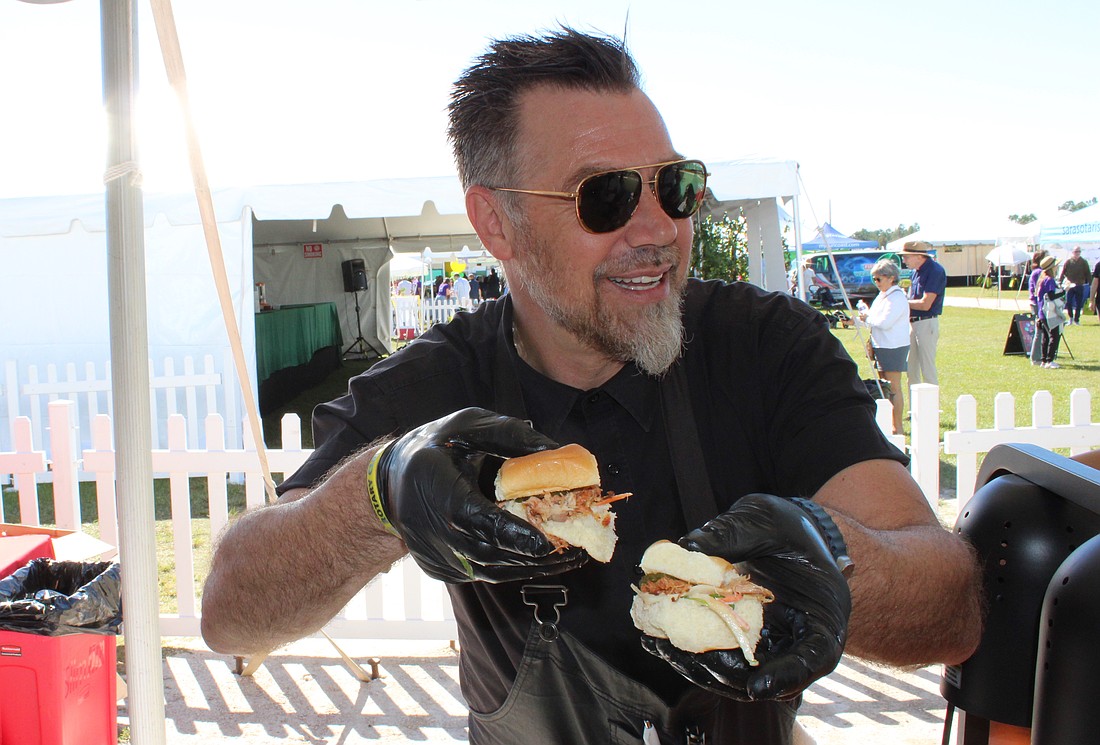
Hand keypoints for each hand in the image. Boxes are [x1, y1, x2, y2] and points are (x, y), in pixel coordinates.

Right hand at [373, 407, 586, 582]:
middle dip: (535, 555)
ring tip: (572, 557)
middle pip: (488, 552)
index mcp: (435, 487)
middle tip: (578, 549)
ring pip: (489, 570)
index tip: (547, 541)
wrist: (389, 482)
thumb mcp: (468, 426)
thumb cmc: (436, 446)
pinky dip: (515, 567)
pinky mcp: (442, 570)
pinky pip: (484, 574)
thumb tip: (558, 450)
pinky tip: (544, 559)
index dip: (511, 534)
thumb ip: (510, 436)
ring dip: (532, 567)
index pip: (475, 519)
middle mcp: (431, 529)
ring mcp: (435, 555)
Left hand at [641, 493, 850, 700]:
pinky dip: (690, 652)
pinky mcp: (744, 643)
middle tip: (680, 655)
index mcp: (822, 613)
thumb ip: (734, 532)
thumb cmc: (785, 524)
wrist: (783, 529)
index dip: (787, 676)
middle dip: (722, 670)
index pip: (816, 656)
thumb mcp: (765, 519)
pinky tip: (657, 638)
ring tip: (659, 644)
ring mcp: (771, 645)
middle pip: (769, 676)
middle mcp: (800, 639)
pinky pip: (718, 656)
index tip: (755, 686)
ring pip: (738, 673)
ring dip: (697, 666)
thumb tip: (690, 546)